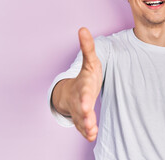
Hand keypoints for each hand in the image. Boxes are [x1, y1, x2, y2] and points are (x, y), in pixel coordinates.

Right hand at [66, 27, 102, 141]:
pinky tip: (92, 135)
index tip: (87, 104)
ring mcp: (80, 110)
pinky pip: (84, 127)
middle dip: (84, 114)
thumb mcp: (90, 62)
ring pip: (82, 119)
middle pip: (81, 108)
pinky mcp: (82, 119)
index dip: (85, 98)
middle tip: (88, 122)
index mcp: (83, 85)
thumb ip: (88, 47)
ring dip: (86, 125)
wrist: (72, 91)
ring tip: (91, 131)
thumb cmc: (85, 76)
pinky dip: (87, 132)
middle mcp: (79, 98)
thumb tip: (83, 28)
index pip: (84, 91)